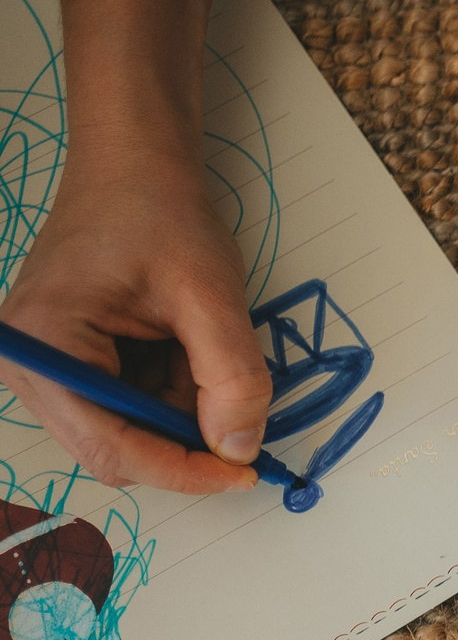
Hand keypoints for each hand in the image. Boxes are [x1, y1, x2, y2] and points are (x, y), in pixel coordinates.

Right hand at [0, 143, 267, 490]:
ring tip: (198, 346)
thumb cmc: (160, 213)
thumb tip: (240, 450)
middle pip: (115, 447)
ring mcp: (47, 367)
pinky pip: (129, 407)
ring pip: (129, 431)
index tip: (245, 473)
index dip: (183, 471)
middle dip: (183, 436)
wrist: (136, 167)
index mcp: (45, 345)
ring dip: (179, 409)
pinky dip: (171, 393)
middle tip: (236, 401)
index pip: (111, 446)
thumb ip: (232, 377)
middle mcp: (30, 365)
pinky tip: (183, 346)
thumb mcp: (212, 294)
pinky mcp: (70, 364)